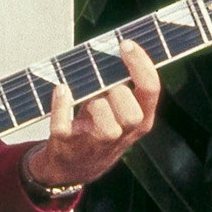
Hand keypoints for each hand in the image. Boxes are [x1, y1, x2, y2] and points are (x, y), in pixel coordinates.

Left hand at [25, 41, 161, 190]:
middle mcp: (122, 135)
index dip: (140, 65)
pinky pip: (64, 127)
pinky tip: (61, 89)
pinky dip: (61, 106)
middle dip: (118, 93)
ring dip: (95, 104)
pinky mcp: (67, 146)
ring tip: (86, 96)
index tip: (126, 44)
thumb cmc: (98, 126)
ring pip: (106, 127)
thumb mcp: (118, 109)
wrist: (73, 167)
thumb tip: (118, 46)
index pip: (150, 91)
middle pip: (132, 115)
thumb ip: (122, 83)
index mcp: (140, 120)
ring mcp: (94, 144)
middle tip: (104, 85)